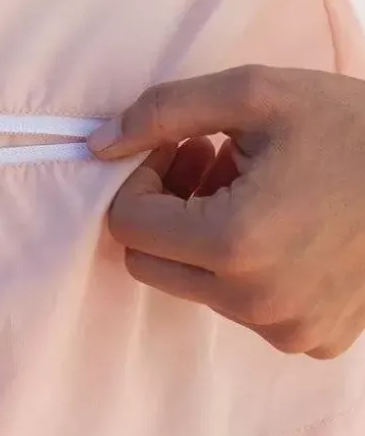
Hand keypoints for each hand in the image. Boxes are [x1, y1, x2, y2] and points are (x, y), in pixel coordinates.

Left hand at [89, 65, 364, 359]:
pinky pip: (246, 309)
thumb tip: (96, 144)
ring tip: (253, 184)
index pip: (127, 227)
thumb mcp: (256, 93)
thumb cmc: (355, 125)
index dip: (141, 181)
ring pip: (196, 287)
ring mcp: (289, 331)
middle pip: (153, 264)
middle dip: (166, 211)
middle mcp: (257, 304)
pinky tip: (286, 221)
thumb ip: (164, 112)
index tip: (181, 149)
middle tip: (209, 162)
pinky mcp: (316, 342)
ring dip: (205, 236)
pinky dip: (248, 269)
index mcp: (234, 245)